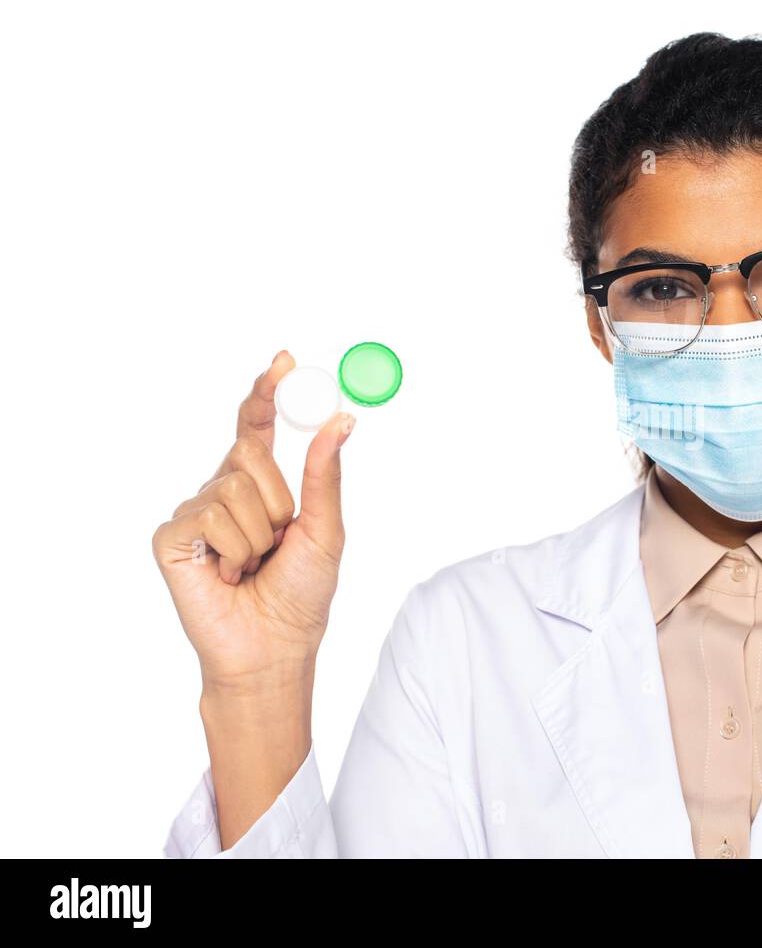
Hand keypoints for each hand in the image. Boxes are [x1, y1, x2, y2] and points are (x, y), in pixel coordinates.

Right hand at [152, 350, 353, 696]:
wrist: (273, 649)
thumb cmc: (300, 595)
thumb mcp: (326, 529)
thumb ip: (325, 474)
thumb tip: (342, 420)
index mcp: (260, 485)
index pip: (257, 425)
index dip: (267, 392)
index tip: (284, 360)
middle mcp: (222, 491)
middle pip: (248, 449)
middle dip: (279, 496)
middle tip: (280, 538)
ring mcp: (194, 512)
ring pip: (234, 487)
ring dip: (261, 534)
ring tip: (254, 565)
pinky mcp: (171, 538)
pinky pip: (210, 517)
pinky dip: (235, 551)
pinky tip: (228, 575)